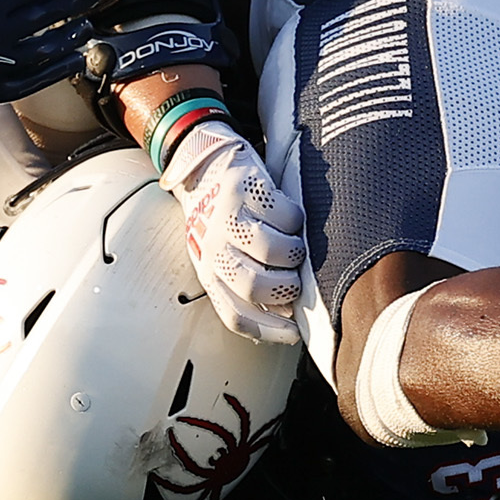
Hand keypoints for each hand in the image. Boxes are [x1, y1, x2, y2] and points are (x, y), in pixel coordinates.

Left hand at [160, 120, 303, 344]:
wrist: (204, 166)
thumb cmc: (220, 218)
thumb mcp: (221, 254)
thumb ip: (244, 282)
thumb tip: (285, 319)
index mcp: (208, 269)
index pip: (234, 314)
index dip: (268, 330)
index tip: (294, 333)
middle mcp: (213, 245)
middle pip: (255, 285)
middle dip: (285, 288)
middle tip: (295, 278)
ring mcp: (227, 216)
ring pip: (273, 251)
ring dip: (294, 253)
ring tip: (293, 247)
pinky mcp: (244, 189)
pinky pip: (285, 216)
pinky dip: (296, 220)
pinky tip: (290, 219)